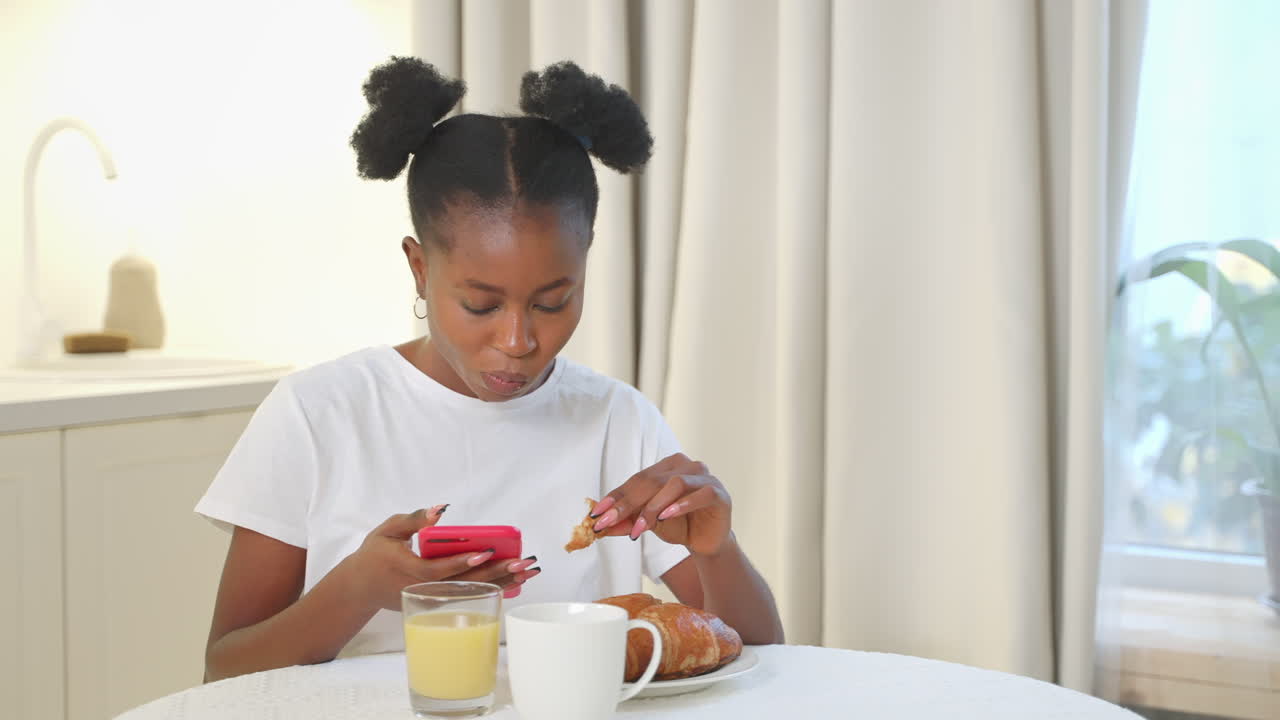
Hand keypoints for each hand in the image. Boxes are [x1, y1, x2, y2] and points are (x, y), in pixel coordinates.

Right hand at [339, 506, 540, 610]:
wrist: (361, 588)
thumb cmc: (375, 554)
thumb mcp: (387, 531)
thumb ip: (411, 520)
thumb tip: (439, 509)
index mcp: (410, 572)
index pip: (440, 569)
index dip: (463, 561)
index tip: (486, 552)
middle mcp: (425, 590)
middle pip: (465, 584)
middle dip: (496, 574)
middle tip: (523, 563)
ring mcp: (434, 600)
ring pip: (472, 593)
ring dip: (502, 583)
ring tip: (528, 573)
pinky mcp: (440, 603)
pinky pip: (469, 596)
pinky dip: (492, 589)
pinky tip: (515, 581)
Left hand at [590, 453, 732, 555]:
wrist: (706, 542)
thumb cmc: (678, 526)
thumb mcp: (648, 524)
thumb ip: (627, 521)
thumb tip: (599, 525)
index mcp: (666, 467)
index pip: (636, 480)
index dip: (615, 497)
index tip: (596, 514)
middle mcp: (684, 465)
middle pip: (651, 481)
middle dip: (627, 503)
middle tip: (609, 521)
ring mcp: (704, 477)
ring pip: (674, 483)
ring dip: (653, 506)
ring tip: (640, 527)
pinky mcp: (718, 493)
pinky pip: (700, 493)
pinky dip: (682, 504)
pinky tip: (667, 516)